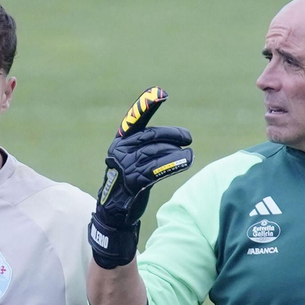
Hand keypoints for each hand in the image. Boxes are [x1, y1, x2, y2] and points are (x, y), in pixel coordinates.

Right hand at [88, 87, 193, 268]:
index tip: (161, 93)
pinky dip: (174, 164)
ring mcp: (125, 165)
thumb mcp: (134, 160)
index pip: (135, 119)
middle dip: (172, 135)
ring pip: (156, 152)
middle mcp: (120, 150)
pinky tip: (186, 161)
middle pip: (152, 136)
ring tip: (189, 155)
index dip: (147, 105)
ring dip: (176, 152)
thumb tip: (176, 138)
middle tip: (188, 137)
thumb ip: (148, 147)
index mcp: (121, 141)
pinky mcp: (133, 181)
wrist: (115, 212)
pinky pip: (157, 169)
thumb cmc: (129, 182)